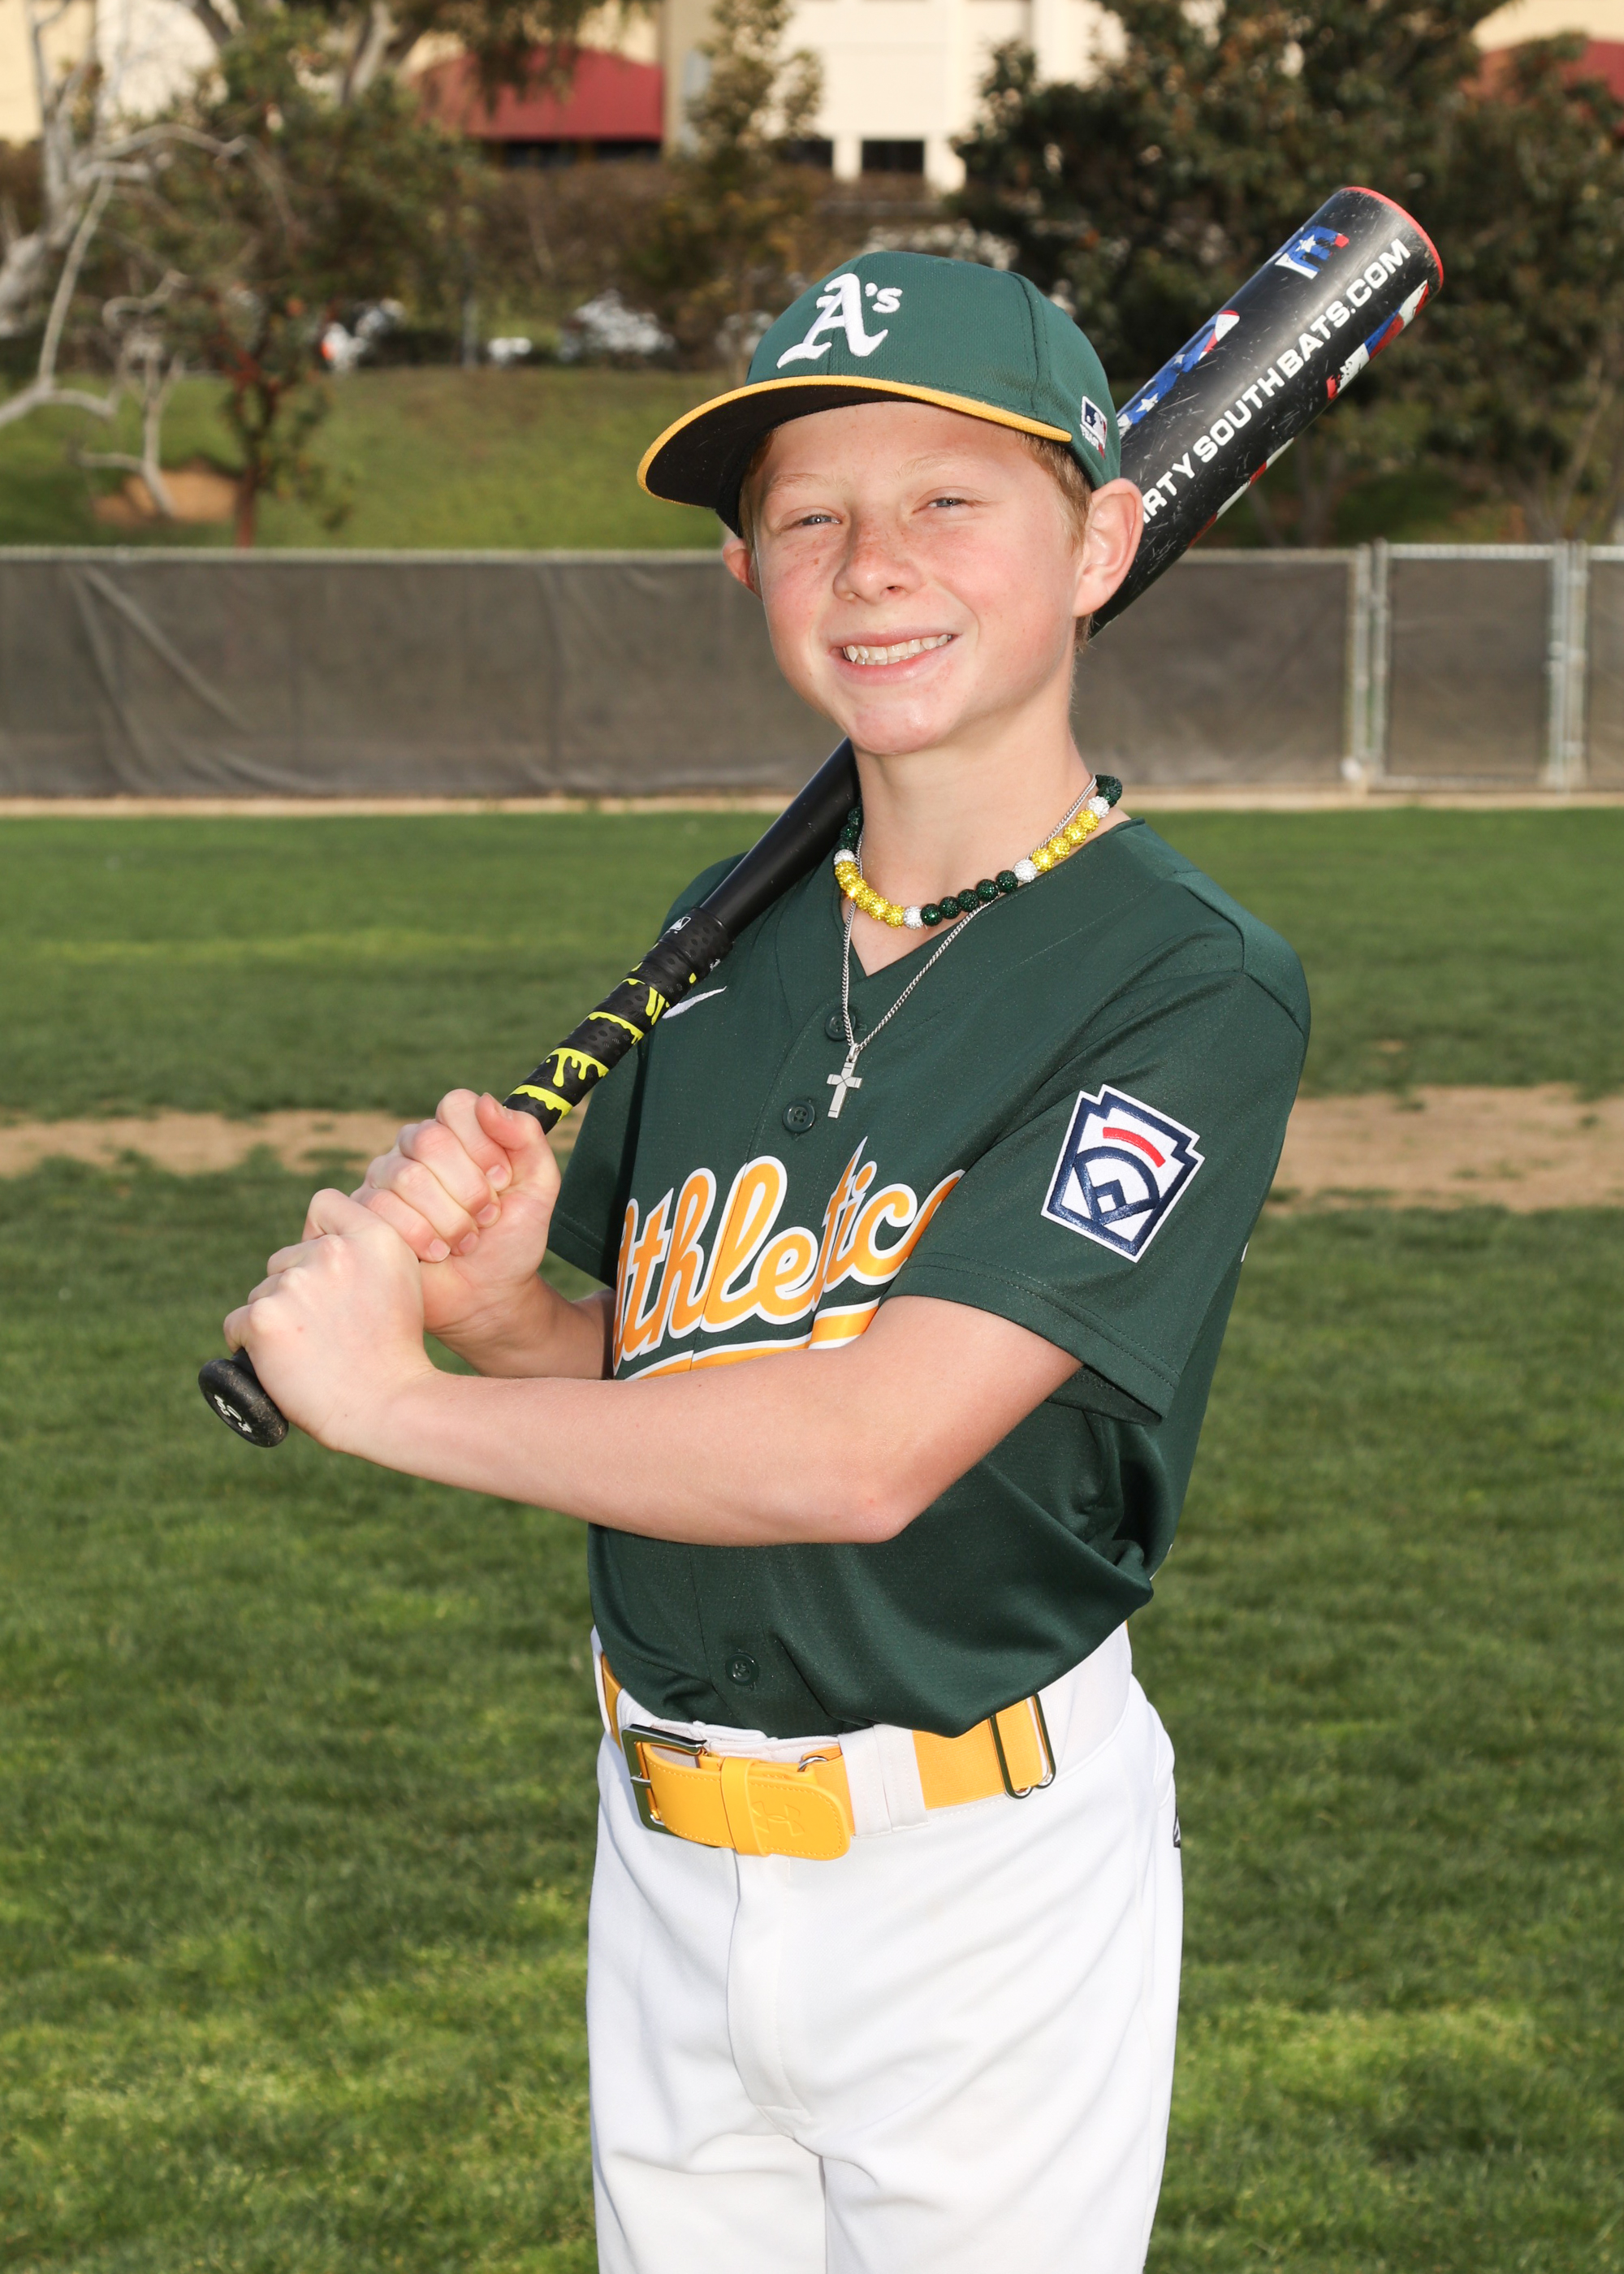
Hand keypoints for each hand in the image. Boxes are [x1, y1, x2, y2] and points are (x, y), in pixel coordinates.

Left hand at [224, 1190, 435, 1452]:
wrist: (388, 1406)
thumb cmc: (395, 1353)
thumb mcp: (401, 1280)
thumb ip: (366, 1250)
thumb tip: (320, 1241)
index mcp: (373, 1236)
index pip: (325, 1204)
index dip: (319, 1235)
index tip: (331, 1272)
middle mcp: (332, 1251)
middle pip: (287, 1258)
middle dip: (297, 1290)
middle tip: (327, 1332)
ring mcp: (295, 1283)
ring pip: (263, 1294)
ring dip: (277, 1321)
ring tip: (312, 1354)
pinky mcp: (263, 1319)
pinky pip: (237, 1325)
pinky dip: (250, 1345)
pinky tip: (281, 1363)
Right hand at [343, 1091, 560, 1344]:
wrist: (489, 1297)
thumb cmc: (512, 1240)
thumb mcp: (539, 1186)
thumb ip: (526, 1137)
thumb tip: (488, 1102)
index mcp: (454, 1133)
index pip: (456, 1106)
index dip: (482, 1144)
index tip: (502, 1181)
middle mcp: (413, 1149)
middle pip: (429, 1138)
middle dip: (468, 1188)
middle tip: (486, 1218)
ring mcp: (383, 1180)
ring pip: (405, 1177)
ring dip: (448, 1219)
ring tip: (464, 1242)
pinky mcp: (363, 1215)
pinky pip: (380, 1210)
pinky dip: (421, 1238)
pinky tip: (436, 1254)